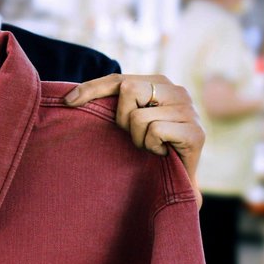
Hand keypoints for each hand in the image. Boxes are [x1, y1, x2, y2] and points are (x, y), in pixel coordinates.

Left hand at [63, 74, 204, 207]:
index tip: (68, 101)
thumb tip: (70, 97)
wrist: (179, 184)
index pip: (119, 79)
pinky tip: (162, 153)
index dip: (91, 88)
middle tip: (133, 137)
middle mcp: (178, 91)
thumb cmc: (150, 149)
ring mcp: (189, 111)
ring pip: (138, 117)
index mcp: (161, 83)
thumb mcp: (131, 121)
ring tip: (151, 147)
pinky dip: (152, 146)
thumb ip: (116, 104)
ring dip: (138, 139)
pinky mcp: (195, 132)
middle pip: (128, 91)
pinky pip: (155, 131)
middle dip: (121, 119)